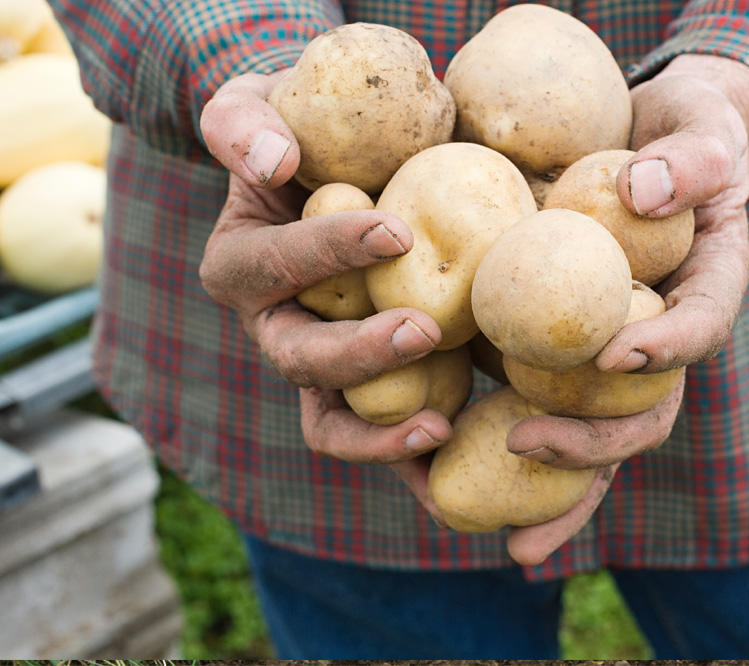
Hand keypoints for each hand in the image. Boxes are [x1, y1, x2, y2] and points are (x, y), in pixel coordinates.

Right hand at [198, 72, 452, 469]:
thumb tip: (273, 163)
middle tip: (424, 332)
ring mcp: (321, 368)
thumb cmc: (296, 133)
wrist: (334, 173)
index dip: (329, 253)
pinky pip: (385, 434)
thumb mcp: (254, 107)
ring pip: (333, 423)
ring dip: (381, 436)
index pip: (277, 265)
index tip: (396, 231)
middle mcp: (275, 327)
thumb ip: (245, 124)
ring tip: (440, 428)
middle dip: (358, 355)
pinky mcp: (368, 388)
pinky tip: (458, 468)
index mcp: (241, 266)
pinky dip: (415, 462)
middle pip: (302, 362)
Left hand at [490, 54, 748, 565]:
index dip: (666, 349)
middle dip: (593, 444)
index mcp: (706, 289)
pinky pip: (541, 404)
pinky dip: (508, 451)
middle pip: (643, 411)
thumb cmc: (685, 131)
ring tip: (514, 546)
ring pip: (593, 433)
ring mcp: (610, 353)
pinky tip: (452, 480)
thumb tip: (644, 192)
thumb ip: (691, 157)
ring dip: (558, 492)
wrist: (651, 141)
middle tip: (528, 446)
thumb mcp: (702, 127)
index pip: (700, 327)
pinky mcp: (562, 349)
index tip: (615, 351)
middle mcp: (660, 339)